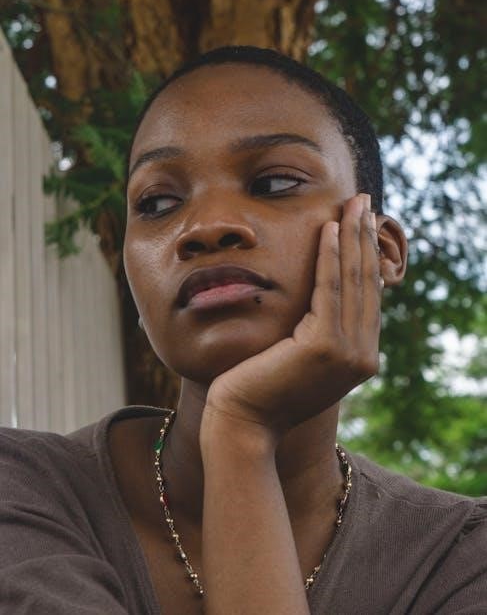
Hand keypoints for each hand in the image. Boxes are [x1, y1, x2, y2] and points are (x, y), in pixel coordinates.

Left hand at [205, 193, 382, 437]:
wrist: (243, 421)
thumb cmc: (262, 388)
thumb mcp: (301, 357)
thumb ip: (320, 332)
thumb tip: (326, 297)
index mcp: (359, 356)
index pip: (366, 295)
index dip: (365, 255)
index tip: (361, 222)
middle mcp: (362, 355)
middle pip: (366, 282)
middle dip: (365, 237)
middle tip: (363, 200)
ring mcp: (348, 353)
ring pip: (353, 281)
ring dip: (353, 237)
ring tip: (352, 203)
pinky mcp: (325, 346)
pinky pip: (329, 289)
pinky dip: (330, 256)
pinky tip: (329, 229)